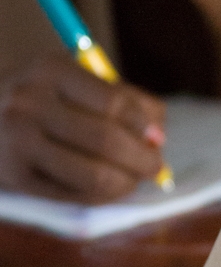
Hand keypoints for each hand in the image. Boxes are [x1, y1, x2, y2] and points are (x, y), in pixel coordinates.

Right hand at [0, 53, 166, 201]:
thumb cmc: (39, 97)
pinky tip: (110, 189)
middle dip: (143, 159)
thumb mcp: (71, 81)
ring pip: (95, 174)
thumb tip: (158, 134)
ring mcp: (19, 142)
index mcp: (50, 70)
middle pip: (107, 140)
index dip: (144, 125)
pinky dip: (103, 196)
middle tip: (155, 166)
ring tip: (134, 179)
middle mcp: (30, 102)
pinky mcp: (15, 176)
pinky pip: (74, 195)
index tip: (156, 138)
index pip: (115, 102)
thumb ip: (120, 98)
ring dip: (127, 182)